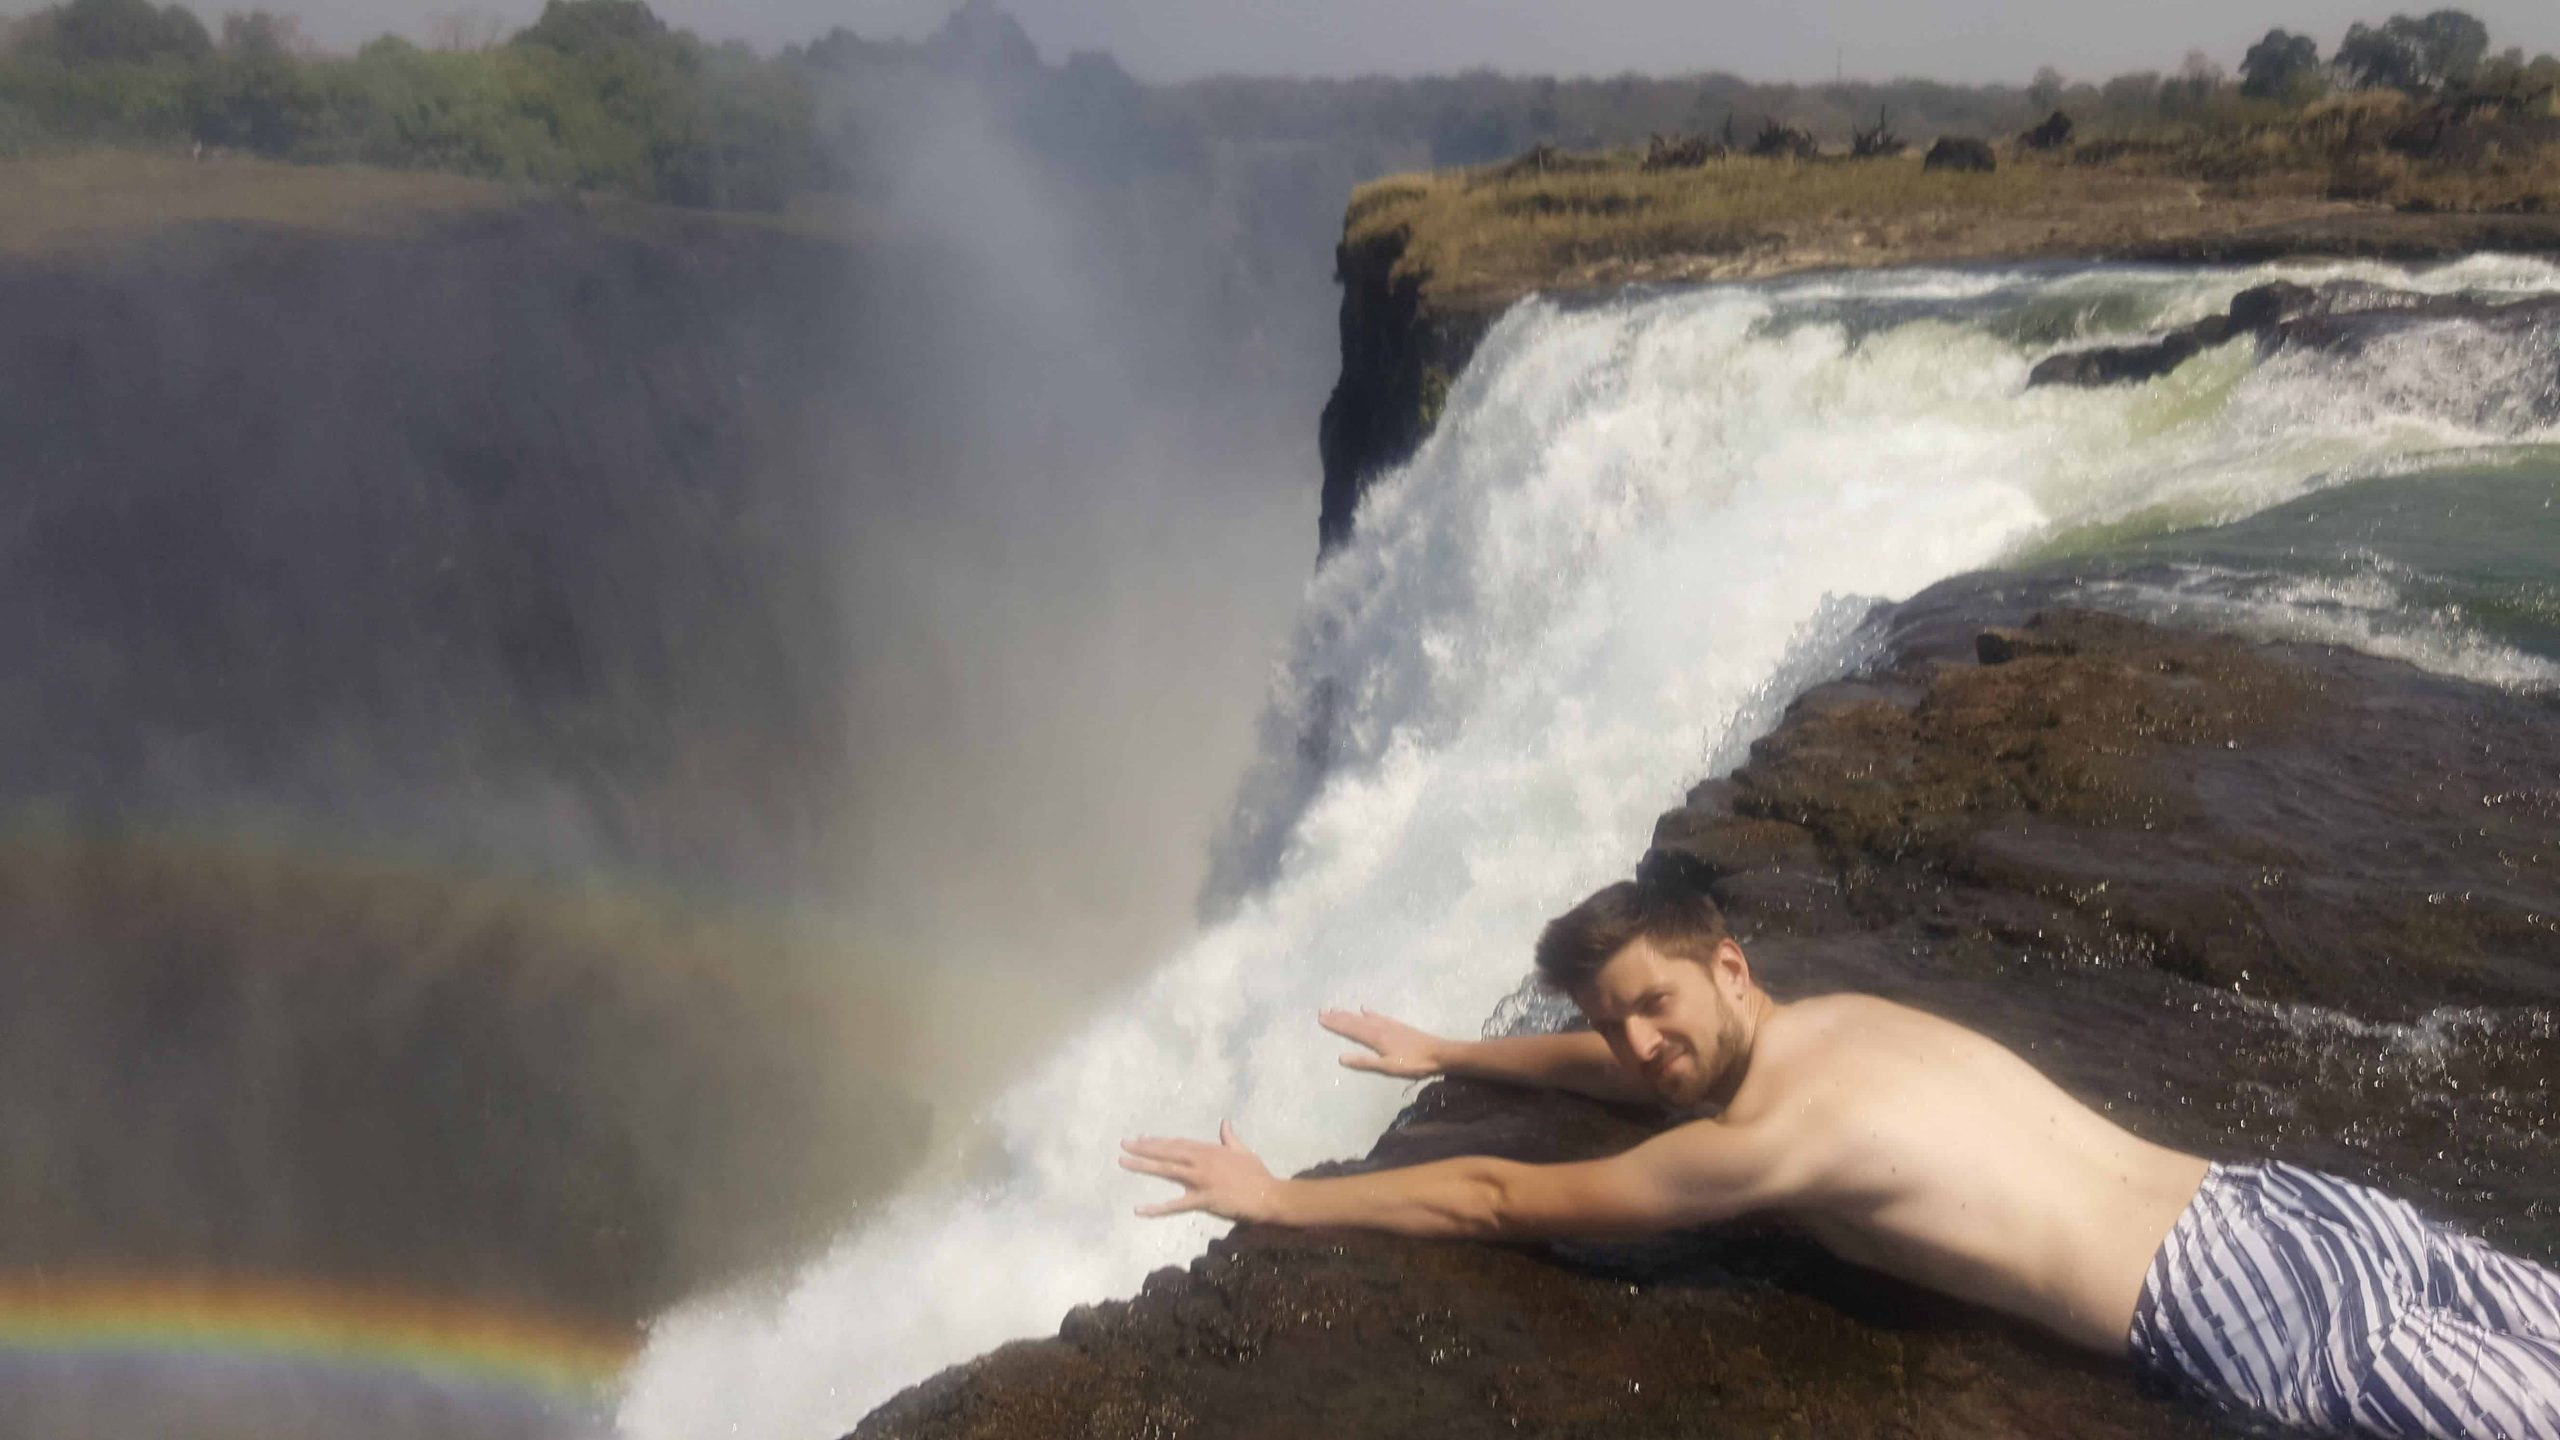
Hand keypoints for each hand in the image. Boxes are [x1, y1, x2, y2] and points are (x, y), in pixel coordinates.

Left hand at [1120, 1121, 1278, 1221]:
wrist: (1269, 1195)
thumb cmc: (1257, 1174)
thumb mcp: (1243, 1151)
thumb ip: (1230, 1137)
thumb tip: (1225, 1122)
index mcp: (1210, 1150)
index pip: (1178, 1143)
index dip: (1158, 1141)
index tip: (1141, 1138)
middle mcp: (1202, 1161)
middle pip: (1168, 1152)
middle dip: (1144, 1147)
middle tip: (1124, 1144)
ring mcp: (1201, 1179)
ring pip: (1167, 1170)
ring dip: (1144, 1165)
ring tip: (1124, 1162)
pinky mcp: (1204, 1199)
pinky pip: (1176, 1205)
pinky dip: (1157, 1208)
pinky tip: (1140, 1209)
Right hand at [1319, 1006, 1447, 1078]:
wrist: (1438, 1053)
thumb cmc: (1413, 1063)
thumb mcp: (1387, 1066)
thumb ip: (1365, 1062)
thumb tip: (1341, 1057)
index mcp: (1375, 1038)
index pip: (1351, 1030)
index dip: (1336, 1024)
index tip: (1321, 1018)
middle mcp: (1379, 1028)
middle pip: (1355, 1021)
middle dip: (1339, 1017)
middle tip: (1322, 1011)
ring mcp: (1389, 1025)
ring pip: (1365, 1018)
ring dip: (1350, 1014)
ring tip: (1337, 1009)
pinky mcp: (1397, 1026)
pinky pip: (1379, 1016)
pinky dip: (1370, 1013)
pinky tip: (1365, 1009)